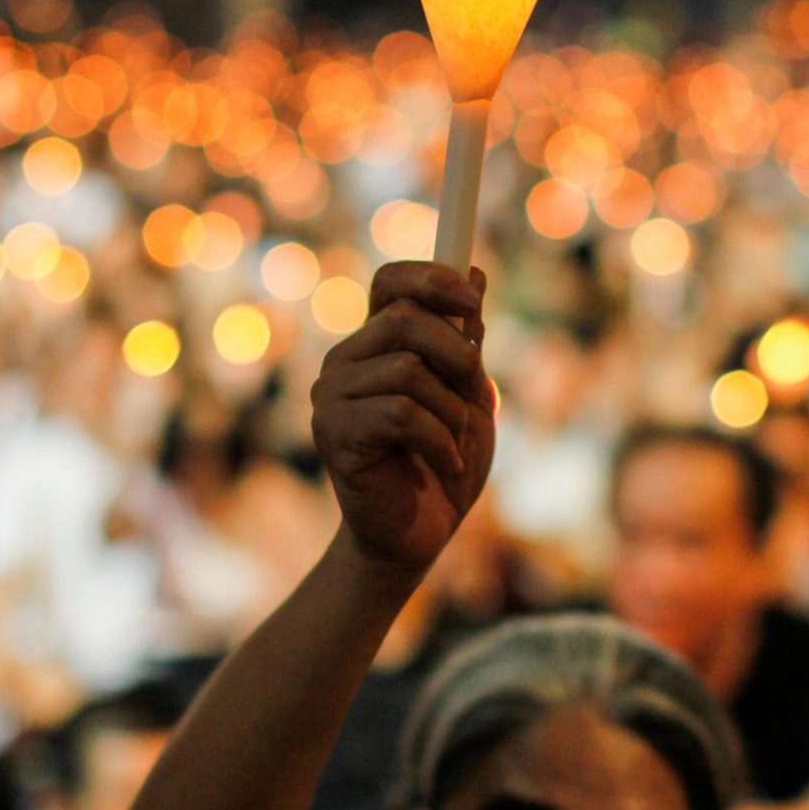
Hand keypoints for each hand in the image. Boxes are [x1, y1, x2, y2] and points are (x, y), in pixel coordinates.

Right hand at [310, 262, 493, 575]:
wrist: (417, 538)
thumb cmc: (442, 465)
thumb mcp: (468, 395)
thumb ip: (466, 341)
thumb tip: (474, 270)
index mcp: (377, 345)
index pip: (390, 282)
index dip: (433, 279)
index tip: (475, 300)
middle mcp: (346, 361)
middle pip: (404, 319)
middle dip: (458, 354)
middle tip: (475, 395)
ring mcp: (333, 397)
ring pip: (408, 370)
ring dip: (452, 411)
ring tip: (457, 444)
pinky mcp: (334, 434)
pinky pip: (401, 414)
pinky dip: (441, 440)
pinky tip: (446, 464)